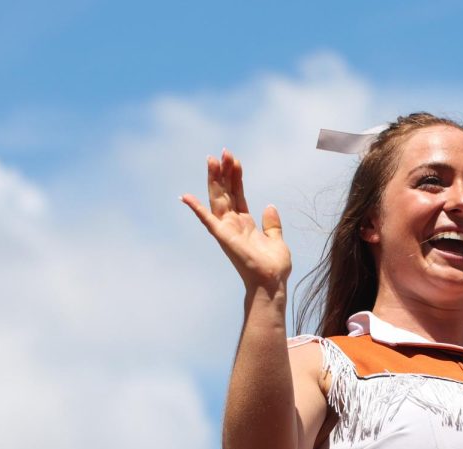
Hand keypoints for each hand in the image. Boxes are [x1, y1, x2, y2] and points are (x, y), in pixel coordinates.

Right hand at [181, 149, 291, 291]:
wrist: (271, 282)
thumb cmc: (274, 267)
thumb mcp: (277, 240)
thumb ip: (272, 224)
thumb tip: (270, 206)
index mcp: (245, 223)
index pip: (238, 193)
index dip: (235, 176)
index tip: (234, 158)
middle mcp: (234, 224)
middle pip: (226, 192)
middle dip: (224, 172)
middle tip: (223, 152)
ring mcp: (227, 230)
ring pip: (217, 199)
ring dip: (214, 180)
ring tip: (212, 160)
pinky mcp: (223, 237)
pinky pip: (207, 220)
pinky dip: (196, 209)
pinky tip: (185, 197)